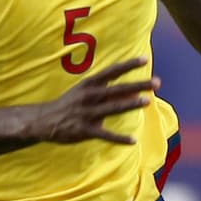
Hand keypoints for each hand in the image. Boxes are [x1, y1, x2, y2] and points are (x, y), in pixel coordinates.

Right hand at [36, 57, 159, 144]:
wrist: (44, 120)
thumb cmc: (71, 104)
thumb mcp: (87, 92)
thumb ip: (110, 91)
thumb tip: (135, 91)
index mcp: (90, 84)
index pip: (112, 71)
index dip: (128, 65)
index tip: (145, 60)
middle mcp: (89, 96)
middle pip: (117, 89)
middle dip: (138, 85)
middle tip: (157, 82)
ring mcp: (87, 113)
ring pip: (112, 108)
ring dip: (130, 104)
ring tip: (147, 101)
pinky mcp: (84, 130)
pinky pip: (105, 135)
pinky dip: (119, 139)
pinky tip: (133, 141)